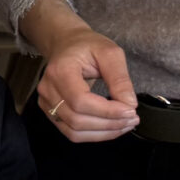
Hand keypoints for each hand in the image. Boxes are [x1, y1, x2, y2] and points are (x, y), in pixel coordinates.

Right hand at [29, 0, 136, 142]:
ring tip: (125, 125)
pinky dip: (94, 135)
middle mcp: (48, 89)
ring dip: (103, 133)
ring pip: (74, 131)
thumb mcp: (110, 53)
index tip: (131, 110)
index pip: (80, 101)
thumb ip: (120, 78)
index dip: (107, 111)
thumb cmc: (88, 46)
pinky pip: (71, 133)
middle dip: (109, 124)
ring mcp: (46, 103)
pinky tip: (111, 127)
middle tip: (133, 119)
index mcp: (60, 71)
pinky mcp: (50, 113)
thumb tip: (130, 105)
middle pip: (77, 119)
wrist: (66, 45)